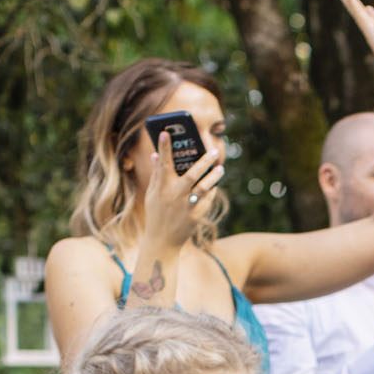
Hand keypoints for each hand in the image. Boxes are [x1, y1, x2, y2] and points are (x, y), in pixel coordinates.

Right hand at [142, 129, 226, 251]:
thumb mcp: (152, 195)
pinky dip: (211, 192)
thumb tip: (154, 155)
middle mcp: (174, 195)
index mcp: (161, 188)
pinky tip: (214, 186)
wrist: (162, 241)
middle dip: (203, 162)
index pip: (163, 164)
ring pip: (203, 188)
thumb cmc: (156, 214)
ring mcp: (186, 206)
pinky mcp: (196, 217)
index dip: (164, 147)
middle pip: (191, 175)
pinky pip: (207, 201)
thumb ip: (156, 175)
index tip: (166, 132)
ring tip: (220, 168)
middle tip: (213, 151)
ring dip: (213, 177)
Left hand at [339, 0, 373, 86]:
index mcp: (371, 33)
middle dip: (350, 3)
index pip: (359, 14)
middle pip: (358, 15)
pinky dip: (372, 16)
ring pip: (366, 19)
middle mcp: (372, 34)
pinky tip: (371, 11)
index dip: (351, 2)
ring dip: (359, 9)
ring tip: (352, 0)